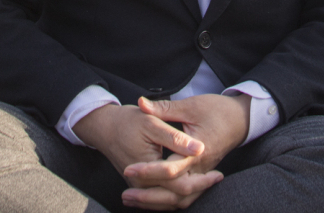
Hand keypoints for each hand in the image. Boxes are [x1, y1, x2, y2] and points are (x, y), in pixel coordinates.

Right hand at [72, 103, 209, 185]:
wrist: (104, 127)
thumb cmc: (128, 122)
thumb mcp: (152, 124)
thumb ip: (176, 138)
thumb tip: (199, 148)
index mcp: (148, 169)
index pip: (180, 185)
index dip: (202, 182)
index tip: (218, 174)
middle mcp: (142, 184)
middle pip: (177, 198)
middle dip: (199, 189)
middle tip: (217, 178)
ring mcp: (140, 186)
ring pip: (169, 201)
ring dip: (189, 194)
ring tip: (208, 182)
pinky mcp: (140, 184)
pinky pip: (162, 197)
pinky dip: (177, 194)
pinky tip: (191, 183)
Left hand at [122, 95, 249, 208]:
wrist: (241, 119)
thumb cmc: (217, 110)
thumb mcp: (191, 106)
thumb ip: (164, 108)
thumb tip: (141, 103)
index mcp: (197, 151)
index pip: (170, 169)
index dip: (147, 170)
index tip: (128, 168)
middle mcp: (200, 167)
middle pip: (174, 192)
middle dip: (148, 196)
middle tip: (125, 195)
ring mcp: (202, 173)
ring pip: (181, 198)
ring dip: (156, 202)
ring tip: (133, 199)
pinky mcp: (201, 174)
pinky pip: (185, 194)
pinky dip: (168, 199)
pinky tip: (151, 198)